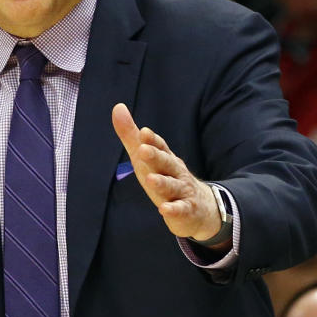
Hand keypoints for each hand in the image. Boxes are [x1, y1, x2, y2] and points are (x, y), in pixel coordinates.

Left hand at [111, 103, 221, 241]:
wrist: (198, 207)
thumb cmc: (164, 176)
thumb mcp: (145, 157)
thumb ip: (130, 135)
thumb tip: (117, 107)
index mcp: (165, 158)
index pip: (160, 146)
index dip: (152, 140)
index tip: (143, 132)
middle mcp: (175, 172)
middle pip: (166, 163)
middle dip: (155, 156)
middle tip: (143, 150)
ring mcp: (182, 190)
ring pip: (172, 185)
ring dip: (162, 182)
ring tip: (151, 180)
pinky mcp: (186, 210)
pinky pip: (180, 209)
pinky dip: (173, 209)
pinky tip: (164, 209)